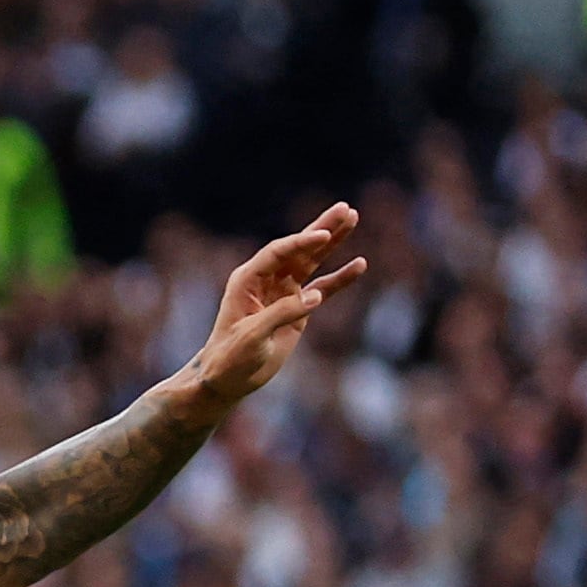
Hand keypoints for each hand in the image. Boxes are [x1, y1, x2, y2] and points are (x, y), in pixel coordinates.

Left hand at [186, 203, 365, 407]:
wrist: (227, 378)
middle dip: (321, 228)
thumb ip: (282, 314)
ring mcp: (282, 292)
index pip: (278, 253)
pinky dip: (339, 278)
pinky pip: (322, 288)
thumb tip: (315, 297)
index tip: (324, 235)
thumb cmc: (230, 356)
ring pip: (311, 262)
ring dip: (332, 242)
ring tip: (352, 219)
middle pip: (298, 249)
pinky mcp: (297, 308)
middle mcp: (265, 280)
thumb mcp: (252, 335)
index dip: (301, 242)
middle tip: (346, 209)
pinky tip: (359, 265)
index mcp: (247, 280)